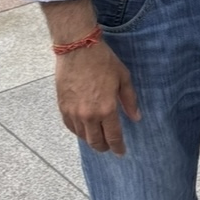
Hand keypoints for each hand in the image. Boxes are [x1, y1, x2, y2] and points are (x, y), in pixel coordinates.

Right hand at [54, 39, 140, 154]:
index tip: (121, 152)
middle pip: (96, 142)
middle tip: (109, 147)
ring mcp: (74, 112)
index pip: (113, 136)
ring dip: (91, 140)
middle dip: (104, 147)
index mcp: (107, 109)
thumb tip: (136, 118)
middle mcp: (89, 115)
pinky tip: (83, 129)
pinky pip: (70, 127)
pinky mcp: (62, 107)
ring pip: (82, 136)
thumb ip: (130, 100)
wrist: (78, 48)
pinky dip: (78, 131)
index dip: (118, 147)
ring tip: (97, 138)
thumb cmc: (103, 60)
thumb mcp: (123, 77)